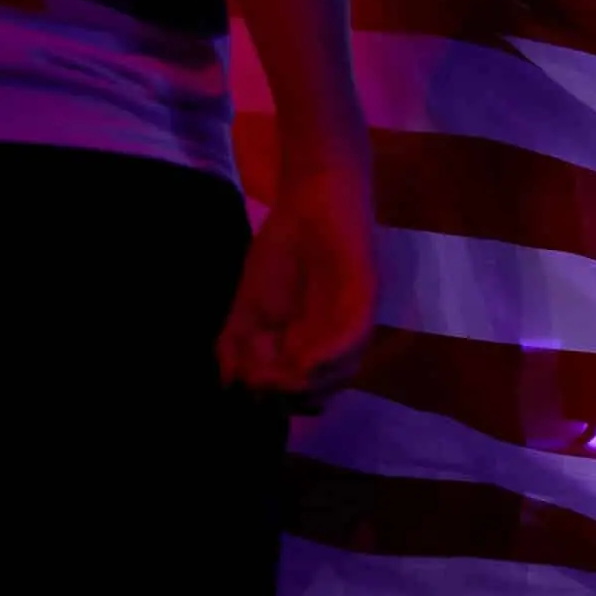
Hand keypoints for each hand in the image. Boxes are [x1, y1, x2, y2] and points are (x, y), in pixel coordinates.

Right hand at [216, 163, 377, 411]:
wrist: (309, 200)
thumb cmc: (282, 251)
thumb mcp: (246, 305)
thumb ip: (235, 343)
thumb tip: (228, 383)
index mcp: (314, 348)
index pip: (299, 393)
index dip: (269, 395)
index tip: (241, 378)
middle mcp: (340, 344)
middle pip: (319, 392)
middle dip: (282, 393)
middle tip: (254, 377)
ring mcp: (356, 326)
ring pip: (339, 375)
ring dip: (300, 382)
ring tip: (269, 372)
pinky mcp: (367, 302)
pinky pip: (353, 340)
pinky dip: (327, 358)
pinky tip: (300, 362)